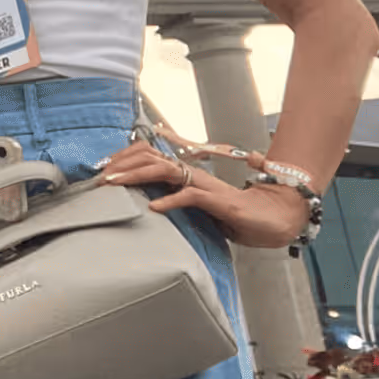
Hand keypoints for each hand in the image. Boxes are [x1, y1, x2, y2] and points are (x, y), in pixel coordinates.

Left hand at [97, 142, 308, 248]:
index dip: (125, 160)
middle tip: (100, 176)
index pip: (150, 158)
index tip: (104, 171)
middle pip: (150, 158)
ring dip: (135, 175)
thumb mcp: (200, 213)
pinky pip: (191, 195)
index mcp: (187, 178)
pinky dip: (170, 200)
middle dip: (121, 164)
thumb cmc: (241, 217)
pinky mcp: (219, 201)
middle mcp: (194, 176)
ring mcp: (206, 186)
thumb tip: (151, 211)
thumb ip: (180, 207)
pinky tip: (154, 207)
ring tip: (114, 184)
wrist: (278, 220)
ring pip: (164, 170)